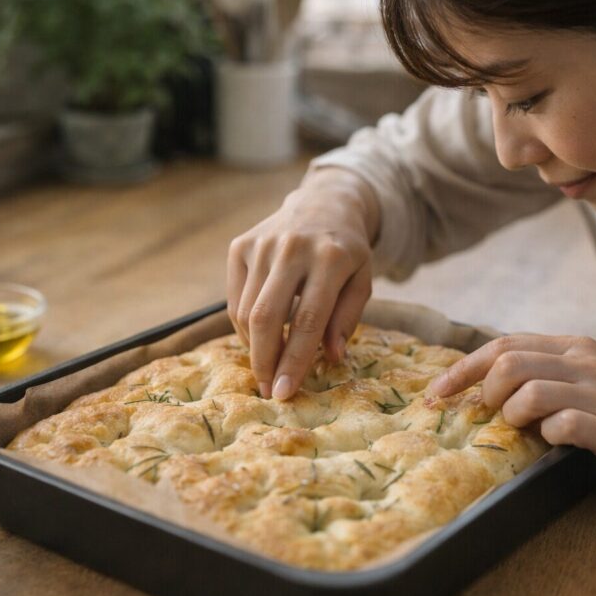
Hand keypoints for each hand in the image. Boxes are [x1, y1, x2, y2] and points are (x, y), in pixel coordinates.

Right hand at [226, 168, 378, 399]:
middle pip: (268, 317)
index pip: (309, 319)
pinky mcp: (240, 245)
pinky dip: (244, 326)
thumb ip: (348, 318)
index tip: (285, 392)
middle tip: (269, 389)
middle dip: (265, 361)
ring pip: (246, 311)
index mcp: (330, 258)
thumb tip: (332, 357)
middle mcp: (292, 248)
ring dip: (255, 347)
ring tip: (269, 364)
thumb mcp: (362, 281)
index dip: (295, 360)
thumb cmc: (346, 253)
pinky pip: (234, 299)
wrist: (323, 203)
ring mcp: (262, 244)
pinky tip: (260, 336)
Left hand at [427, 334, 595, 489]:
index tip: (437, 392)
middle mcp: (584, 361)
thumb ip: (550, 372)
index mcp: (575, 346)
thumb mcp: (592, 377)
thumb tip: (492, 384)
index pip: (504, 343)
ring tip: (522, 428)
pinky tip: (556, 441)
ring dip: (512, 413)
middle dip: (483, 390)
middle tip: (485, 414)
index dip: (463, 367)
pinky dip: (547, 435)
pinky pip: (561, 425)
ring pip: (529, 390)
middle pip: (509, 361)